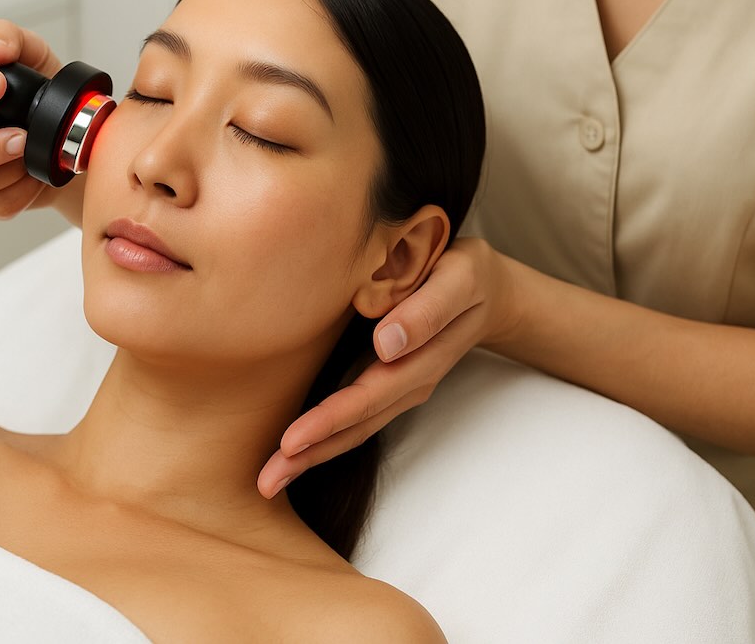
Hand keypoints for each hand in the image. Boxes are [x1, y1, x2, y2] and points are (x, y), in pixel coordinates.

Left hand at [258, 237, 517, 497]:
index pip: (368, 396)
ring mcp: (402, 388)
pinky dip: (326, 437)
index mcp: (423, 358)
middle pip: (357, 425)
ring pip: (355, 429)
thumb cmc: (465, 275)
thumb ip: (427, 310)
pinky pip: (357, 418)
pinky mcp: (391, 384)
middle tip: (266, 480)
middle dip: (310, 453)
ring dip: (313, 455)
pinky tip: (295, 451)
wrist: (488, 291)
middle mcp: (411, 382)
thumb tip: (387, 345)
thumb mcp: (459, 278)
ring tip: (270, 478)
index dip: (328, 420)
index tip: (289, 442)